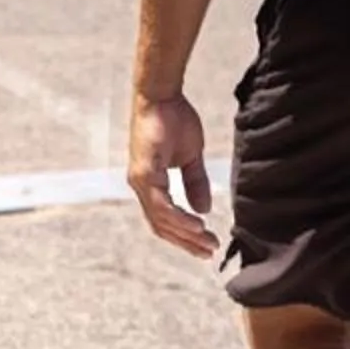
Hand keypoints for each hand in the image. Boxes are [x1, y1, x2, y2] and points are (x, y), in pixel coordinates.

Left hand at [127, 91, 217, 257]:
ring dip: (185, 234)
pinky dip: (178, 217)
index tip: (206, 246)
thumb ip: (195, 182)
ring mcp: (140, 181)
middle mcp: (141, 187)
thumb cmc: (174, 120)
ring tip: (206, 242)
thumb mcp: (190, 156)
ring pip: (161, 219)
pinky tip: (196, 224)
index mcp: (150, 184)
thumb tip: (203, 209)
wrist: (161, 96)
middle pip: (162, 226)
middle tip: (209, 253)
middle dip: (186, 242)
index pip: (165, 219)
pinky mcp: (144, 173)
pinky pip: (161, 204)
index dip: (184, 235)